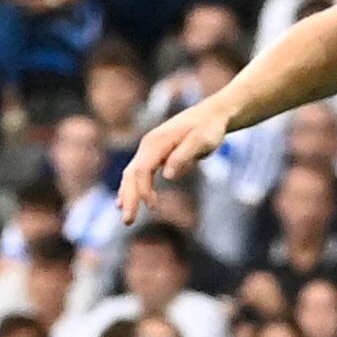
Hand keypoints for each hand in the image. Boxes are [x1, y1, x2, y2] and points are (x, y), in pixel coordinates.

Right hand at [118, 97, 234, 222]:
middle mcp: (148, 145)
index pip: (142, 170)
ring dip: (127, 195)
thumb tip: (167, 175)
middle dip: (129, 198)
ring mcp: (149, 148)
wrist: (211, 115)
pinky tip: (125, 200)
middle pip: (131, 174)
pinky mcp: (153, 153)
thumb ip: (184, 156)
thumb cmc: (209, 129)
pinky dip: (131, 187)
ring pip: (131, 174)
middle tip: (128, 222)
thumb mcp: (202, 141)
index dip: (143, 190)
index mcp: (157, 142)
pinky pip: (137, 172)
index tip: (152, 208)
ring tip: (127, 217)